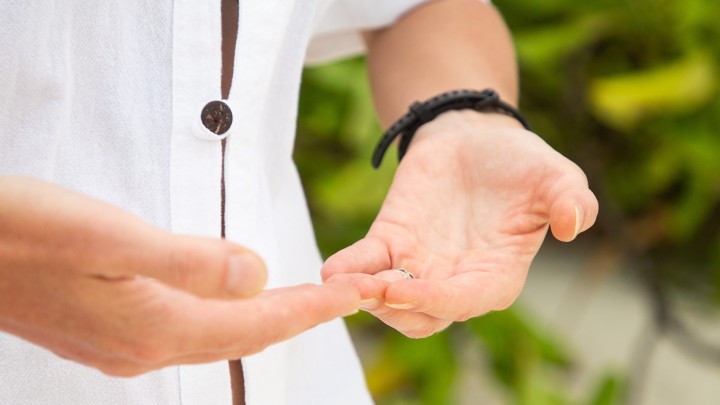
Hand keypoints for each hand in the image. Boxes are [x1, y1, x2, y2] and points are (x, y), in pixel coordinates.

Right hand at [0, 176, 358, 375]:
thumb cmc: (24, 233)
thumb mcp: (110, 237)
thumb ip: (188, 261)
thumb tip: (254, 277)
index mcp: (155, 326)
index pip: (256, 323)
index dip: (308, 310)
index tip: (352, 297)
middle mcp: (144, 348)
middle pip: (243, 336)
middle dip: (296, 316)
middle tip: (340, 297)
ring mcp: (122, 346)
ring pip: (215, 334)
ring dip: (262, 315)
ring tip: (301, 297)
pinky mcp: (106, 331)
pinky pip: (185, 327)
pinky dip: (223, 313)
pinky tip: (229, 297)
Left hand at [322, 111, 596, 337]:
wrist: (477, 138)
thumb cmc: (520, 165)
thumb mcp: (556, 176)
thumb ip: (570, 200)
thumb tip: (572, 224)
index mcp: (496, 278)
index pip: (462, 303)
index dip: (430, 300)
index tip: (399, 291)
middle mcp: (454, 282)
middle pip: (419, 315)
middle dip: (391, 308)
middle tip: (367, 291)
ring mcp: (419, 266)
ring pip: (387, 300)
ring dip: (363, 295)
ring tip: (341, 281)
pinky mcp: (391, 243)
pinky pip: (366, 264)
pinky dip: (349, 270)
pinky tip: (330, 269)